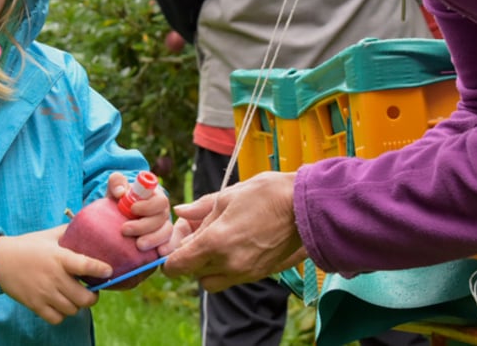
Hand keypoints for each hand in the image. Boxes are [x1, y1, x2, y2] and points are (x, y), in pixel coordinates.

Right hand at [0, 225, 111, 323]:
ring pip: (72, 310)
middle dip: (93, 297)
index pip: (85, 265)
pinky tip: (60, 304)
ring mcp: (44, 293)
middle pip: (84, 298)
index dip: (101, 269)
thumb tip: (87, 225)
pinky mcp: (35, 305)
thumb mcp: (48, 235)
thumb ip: (68, 231)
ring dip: (77, 305)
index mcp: (58, 257)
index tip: (108, 271)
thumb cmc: (26, 246)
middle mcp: (53, 277)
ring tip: (75, 297)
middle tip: (92, 291)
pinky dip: (62, 314)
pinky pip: (56, 318)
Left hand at [107, 172, 173, 252]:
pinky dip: (167, 249)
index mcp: (155, 196)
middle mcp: (163, 211)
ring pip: (166, 233)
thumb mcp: (115, 187)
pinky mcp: (163, 241)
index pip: (160, 201)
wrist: (115, 215)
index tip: (132, 209)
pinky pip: (170, 245)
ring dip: (153, 239)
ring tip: (138, 245)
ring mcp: (164, 227)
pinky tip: (159, 253)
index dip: (148, 206)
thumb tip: (121, 192)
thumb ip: (116, 182)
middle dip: (144, 226)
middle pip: (161, 219)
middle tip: (125, 229)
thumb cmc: (118, 198)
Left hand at [161, 171, 305, 291]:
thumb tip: (180, 212)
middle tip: (196, 238)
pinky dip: (225, 268)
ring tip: (216, 243)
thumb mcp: (227, 196)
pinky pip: (232, 279)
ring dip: (207, 267)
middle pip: (194, 274)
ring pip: (212, 281)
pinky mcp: (260, 274)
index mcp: (216, 243)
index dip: (170, 259)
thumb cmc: (266, 194)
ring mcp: (246, 273)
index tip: (173, 248)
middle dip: (190, 260)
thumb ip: (200, 209)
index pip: (179, 265)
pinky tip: (234, 246)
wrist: (305, 206)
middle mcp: (228, 264)